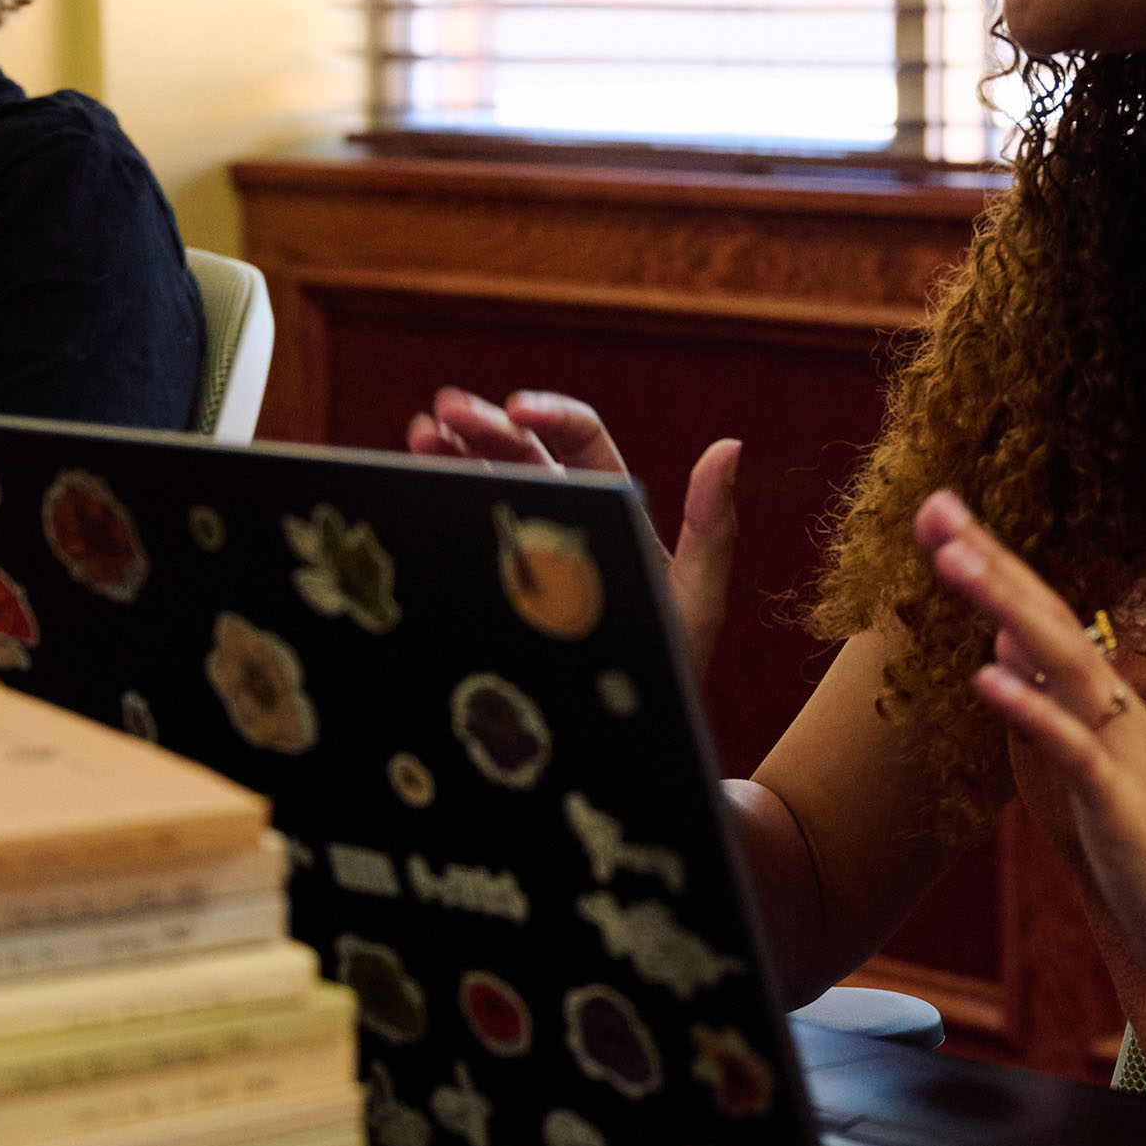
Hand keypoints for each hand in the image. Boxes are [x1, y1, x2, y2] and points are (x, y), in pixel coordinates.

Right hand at [410, 388, 740, 671]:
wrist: (627, 736)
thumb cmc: (669, 667)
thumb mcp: (697, 596)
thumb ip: (712, 523)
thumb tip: (730, 444)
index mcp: (614, 505)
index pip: (580, 440)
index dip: (550, 415)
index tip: (516, 409)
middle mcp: (566, 515)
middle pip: (522, 453)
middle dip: (486, 425)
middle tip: (447, 410)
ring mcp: (525, 546)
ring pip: (485, 482)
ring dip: (452, 450)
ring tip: (422, 431)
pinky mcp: (493, 581)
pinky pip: (465, 528)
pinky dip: (438, 495)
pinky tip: (415, 473)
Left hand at [915, 489, 1145, 1016]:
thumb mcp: (1095, 775)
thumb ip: (1053, 710)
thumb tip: (1005, 650)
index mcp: (1107, 708)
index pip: (1044, 620)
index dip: (994, 566)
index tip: (942, 515)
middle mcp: (1119, 715)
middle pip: (1051, 620)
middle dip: (992, 561)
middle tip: (935, 504)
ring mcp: (1126, 756)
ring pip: (1065, 663)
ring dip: (1007, 608)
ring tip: (953, 559)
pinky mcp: (1126, 808)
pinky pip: (1076, 750)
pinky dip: (1033, 709)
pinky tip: (986, 676)